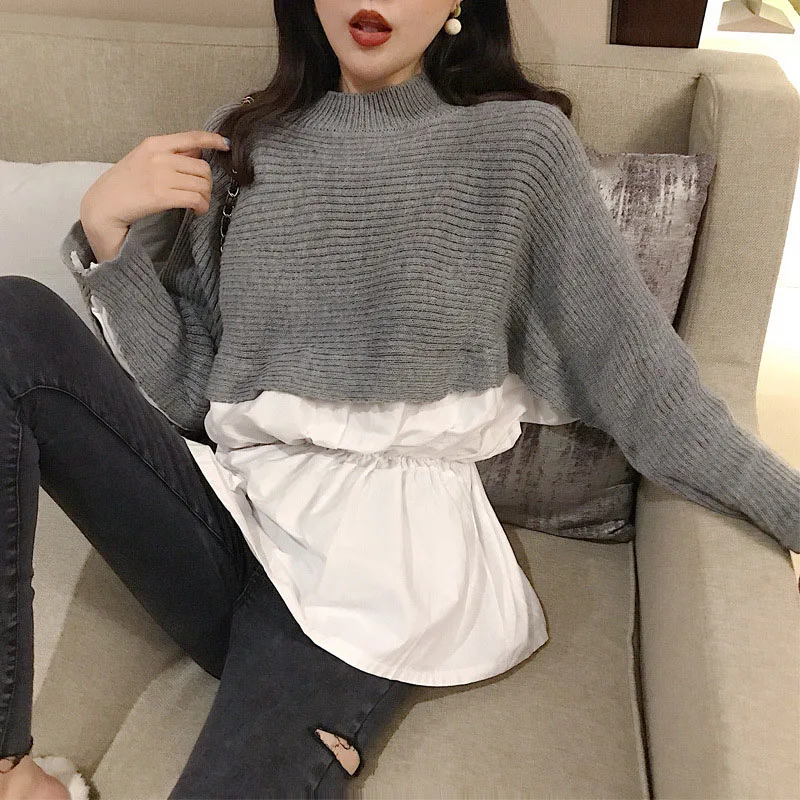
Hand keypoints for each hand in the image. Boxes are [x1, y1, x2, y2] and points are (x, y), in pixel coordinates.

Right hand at [79, 130, 230, 231]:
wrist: (103, 205)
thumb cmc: (123, 184)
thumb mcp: (143, 159)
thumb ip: (169, 155)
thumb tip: (197, 154)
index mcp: (155, 144)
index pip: (191, 138)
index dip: (213, 140)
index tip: (226, 145)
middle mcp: (159, 157)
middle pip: (203, 167)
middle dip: (207, 183)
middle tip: (201, 194)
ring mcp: (161, 176)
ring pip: (202, 184)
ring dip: (205, 197)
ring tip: (198, 204)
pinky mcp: (162, 196)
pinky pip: (195, 199)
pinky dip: (201, 207)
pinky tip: (197, 211)